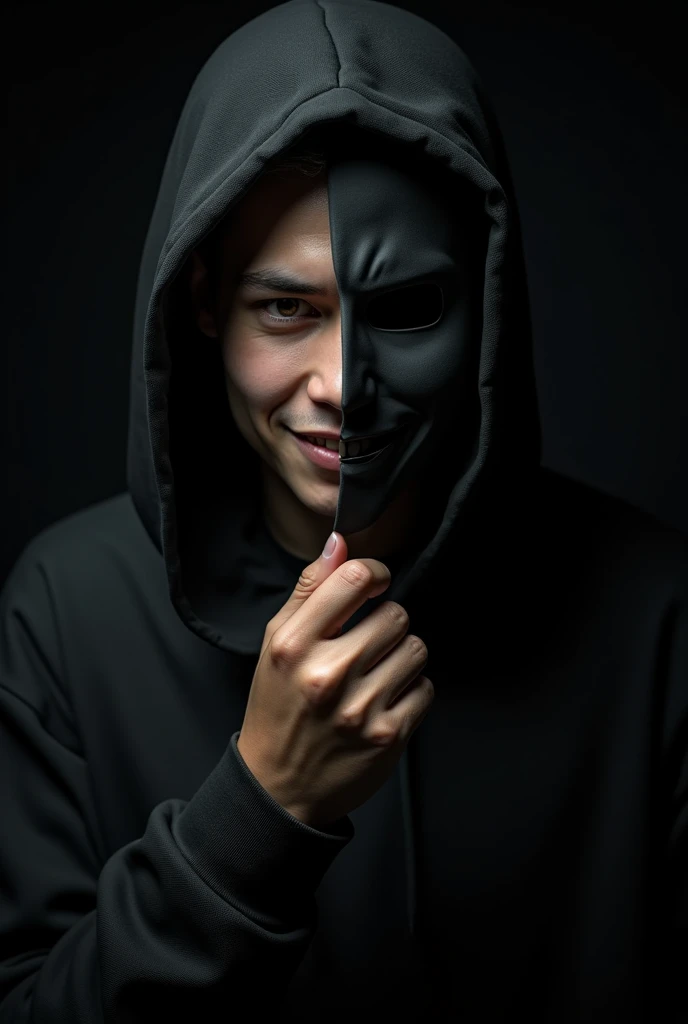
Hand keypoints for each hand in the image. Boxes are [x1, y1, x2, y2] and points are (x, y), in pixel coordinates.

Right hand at [237, 532, 433, 828]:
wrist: (280, 787)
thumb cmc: (278, 707)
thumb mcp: (276, 644)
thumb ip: (309, 591)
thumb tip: (340, 543)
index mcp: (293, 645)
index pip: (353, 579)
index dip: (374, 573)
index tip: (374, 584)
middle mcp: (326, 675)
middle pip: (396, 614)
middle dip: (387, 623)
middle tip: (367, 644)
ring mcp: (360, 709)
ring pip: (415, 649)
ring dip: (401, 656)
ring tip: (376, 673)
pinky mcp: (388, 737)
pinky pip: (425, 688)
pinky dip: (411, 692)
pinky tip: (384, 701)